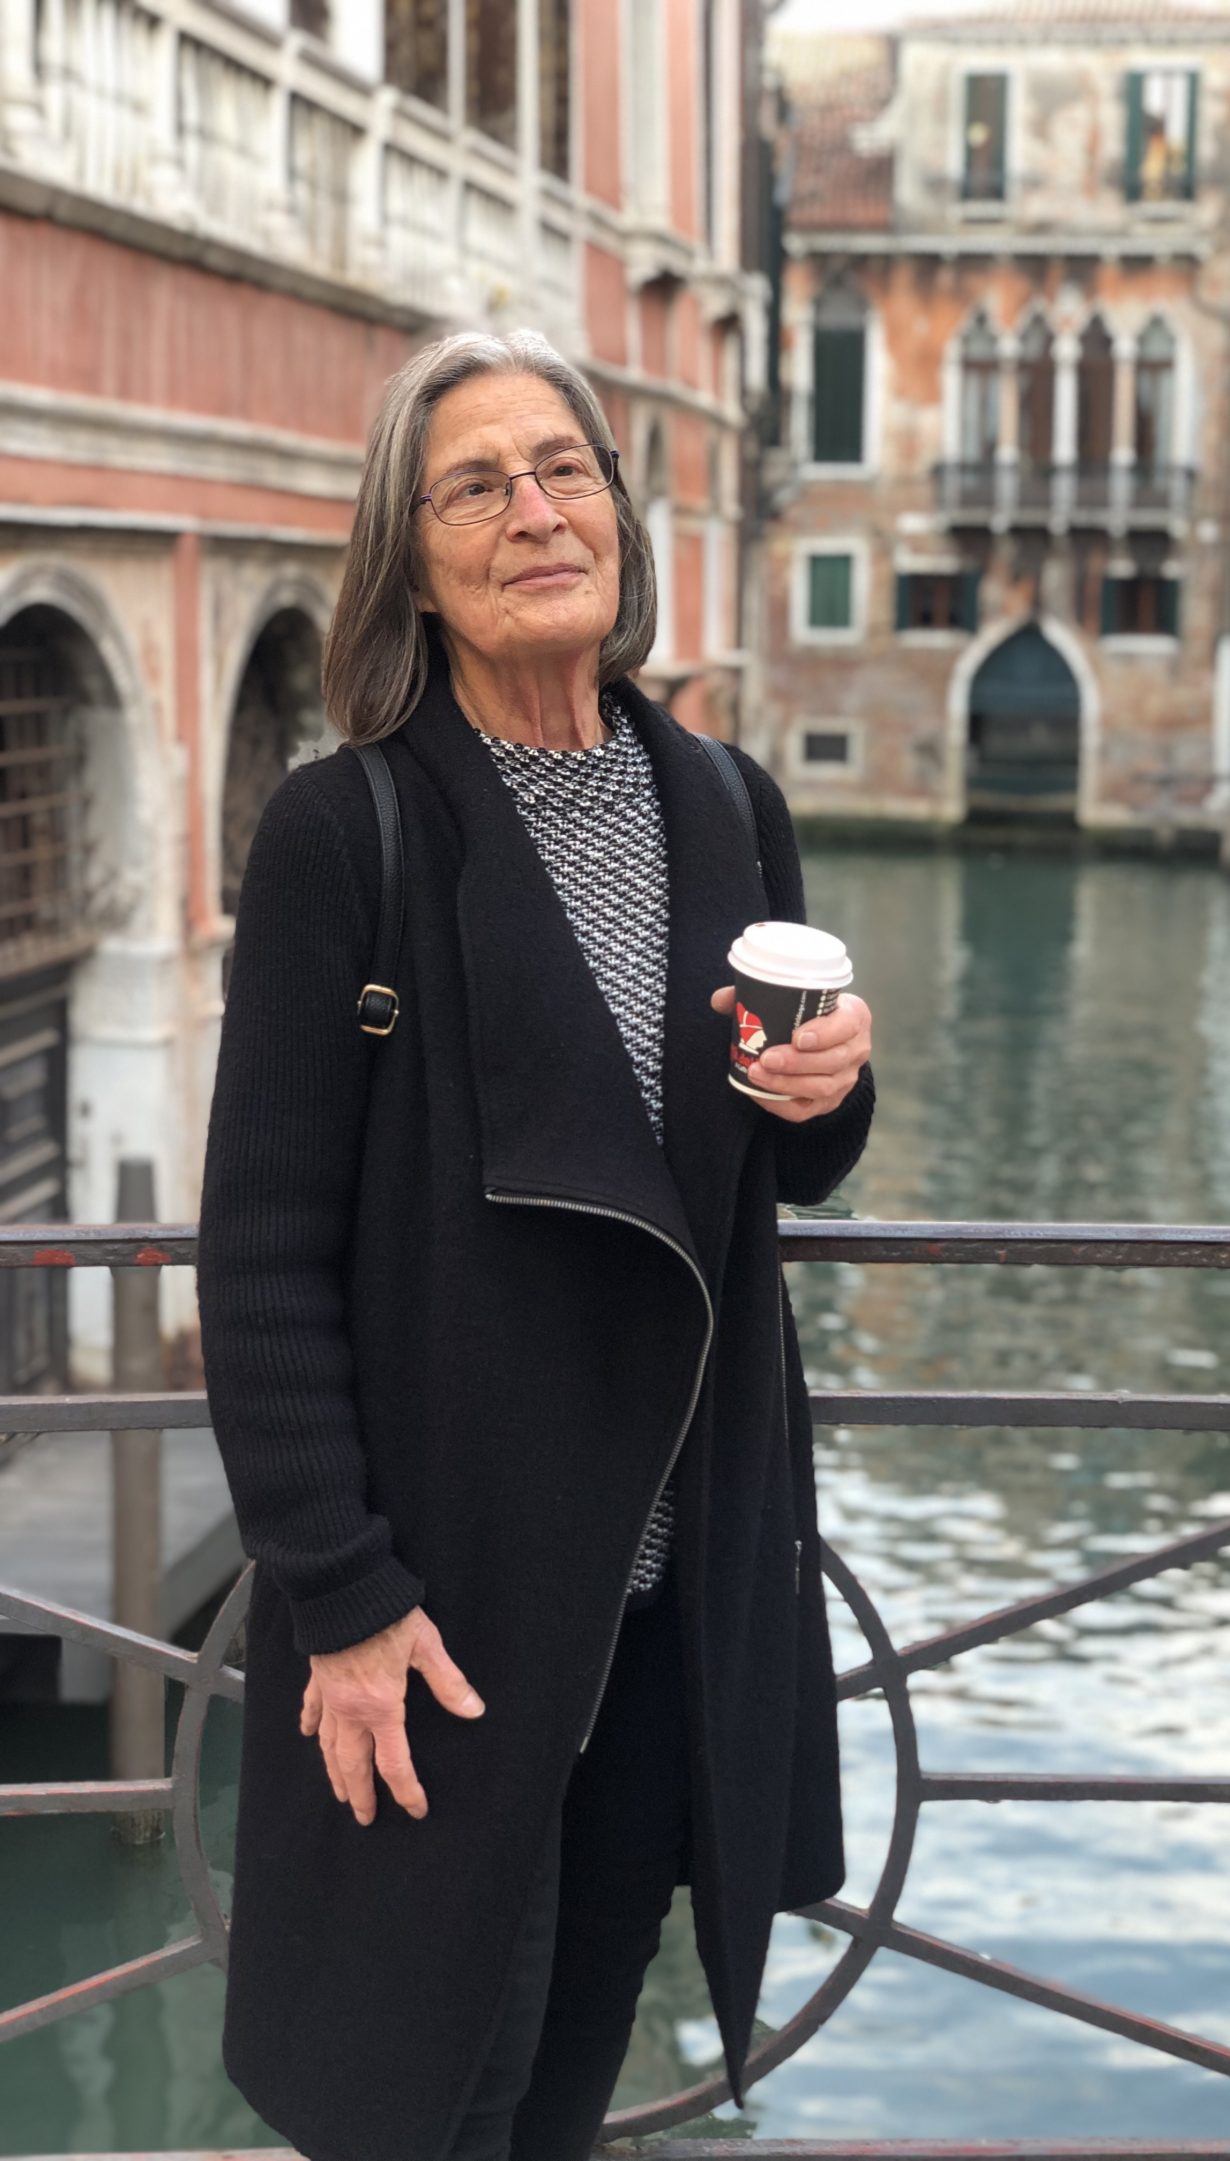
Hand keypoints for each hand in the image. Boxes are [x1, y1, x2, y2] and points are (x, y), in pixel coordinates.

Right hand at [299, 1605, 483, 1826]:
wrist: (342, 1589)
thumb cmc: (387, 1615)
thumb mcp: (426, 1645)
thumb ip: (448, 1682)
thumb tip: (473, 1711)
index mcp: (381, 1707)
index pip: (394, 1762)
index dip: (406, 1790)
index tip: (415, 1810)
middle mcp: (351, 1710)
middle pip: (354, 1764)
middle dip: (361, 1794)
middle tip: (365, 1818)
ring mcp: (330, 1696)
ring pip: (329, 1746)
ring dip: (335, 1772)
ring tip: (340, 1793)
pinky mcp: (317, 1677)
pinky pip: (312, 1709)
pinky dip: (311, 1725)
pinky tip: (308, 1735)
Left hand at [710, 985, 872, 1123]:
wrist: (825, 1042)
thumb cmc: (808, 1014)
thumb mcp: (796, 999)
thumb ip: (759, 994)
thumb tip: (721, 999)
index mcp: (854, 1018)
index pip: (847, 1025)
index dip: (825, 1033)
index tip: (798, 1037)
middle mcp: (856, 1050)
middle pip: (833, 1061)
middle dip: (797, 1062)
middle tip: (767, 1058)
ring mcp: (845, 1080)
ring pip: (821, 1087)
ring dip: (786, 1083)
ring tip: (757, 1074)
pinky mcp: (829, 1102)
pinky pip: (806, 1110)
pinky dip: (780, 1104)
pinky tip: (758, 1093)